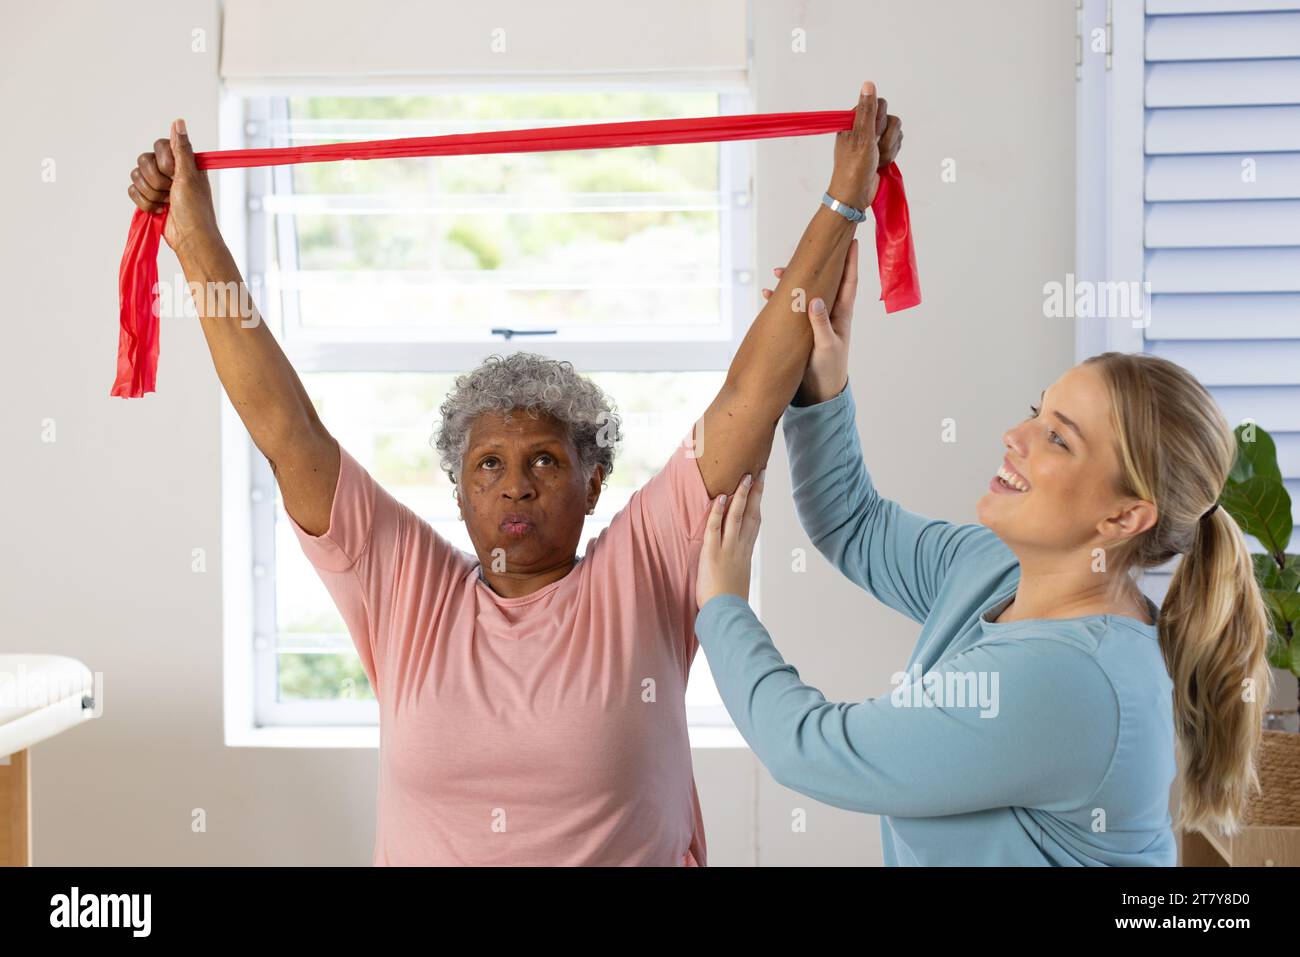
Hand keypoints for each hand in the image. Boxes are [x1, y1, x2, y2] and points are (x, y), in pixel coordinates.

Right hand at [127, 118, 219, 257]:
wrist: (189, 238)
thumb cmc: (195, 209)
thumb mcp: (190, 176)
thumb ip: (181, 149)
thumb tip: (178, 122)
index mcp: (183, 162)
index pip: (160, 145)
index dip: (164, 161)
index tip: (175, 175)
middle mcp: (169, 170)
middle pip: (144, 160)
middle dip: (156, 180)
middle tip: (171, 192)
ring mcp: (158, 184)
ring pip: (136, 176)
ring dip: (151, 194)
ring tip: (167, 203)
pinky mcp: (149, 197)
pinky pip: (132, 190)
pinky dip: (145, 203)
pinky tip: (159, 210)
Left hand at [696, 469, 764, 610]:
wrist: (727, 614)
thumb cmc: (730, 601)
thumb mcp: (737, 578)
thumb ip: (736, 564)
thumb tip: (734, 560)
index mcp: (746, 551)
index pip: (755, 520)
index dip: (758, 501)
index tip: (761, 485)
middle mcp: (741, 547)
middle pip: (751, 513)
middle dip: (755, 492)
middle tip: (759, 471)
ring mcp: (728, 549)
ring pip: (736, 516)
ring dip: (740, 495)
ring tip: (744, 476)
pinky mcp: (713, 554)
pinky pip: (715, 528)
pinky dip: (717, 512)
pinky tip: (719, 497)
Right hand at [762, 235, 860, 405]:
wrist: (820, 393)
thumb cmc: (830, 370)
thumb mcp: (827, 346)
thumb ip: (821, 324)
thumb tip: (814, 299)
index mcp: (841, 314)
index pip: (848, 281)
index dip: (850, 261)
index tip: (852, 241)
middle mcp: (828, 313)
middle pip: (823, 281)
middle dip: (815, 264)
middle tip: (806, 248)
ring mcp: (814, 321)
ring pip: (804, 293)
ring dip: (792, 281)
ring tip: (777, 271)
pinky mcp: (801, 330)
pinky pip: (790, 309)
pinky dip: (780, 301)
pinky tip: (767, 295)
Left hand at [828, 81, 902, 209]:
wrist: (855, 194)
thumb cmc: (854, 167)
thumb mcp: (861, 136)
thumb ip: (868, 110)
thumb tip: (868, 84)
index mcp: (855, 120)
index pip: (880, 104)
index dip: (880, 120)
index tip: (872, 134)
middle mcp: (865, 127)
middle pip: (891, 119)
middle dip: (886, 137)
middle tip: (874, 149)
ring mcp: (874, 140)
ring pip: (896, 132)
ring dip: (889, 148)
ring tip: (877, 159)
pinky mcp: (881, 150)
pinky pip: (897, 144)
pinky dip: (891, 154)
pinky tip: (881, 163)